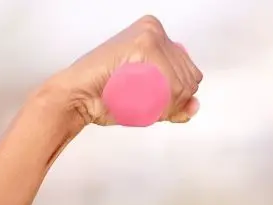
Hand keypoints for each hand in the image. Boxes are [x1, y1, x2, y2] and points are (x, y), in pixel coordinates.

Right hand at [45, 15, 202, 125]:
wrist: (78, 97)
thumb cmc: (105, 95)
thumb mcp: (148, 98)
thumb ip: (174, 102)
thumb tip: (195, 105)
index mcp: (157, 37)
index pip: (190, 72)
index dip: (177, 96)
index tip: (155, 101)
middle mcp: (156, 31)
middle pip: (190, 78)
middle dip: (173, 101)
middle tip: (145, 103)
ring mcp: (151, 35)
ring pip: (182, 83)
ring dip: (166, 104)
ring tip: (140, 101)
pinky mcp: (145, 44)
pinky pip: (172, 84)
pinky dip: (163, 103)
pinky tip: (142, 101)